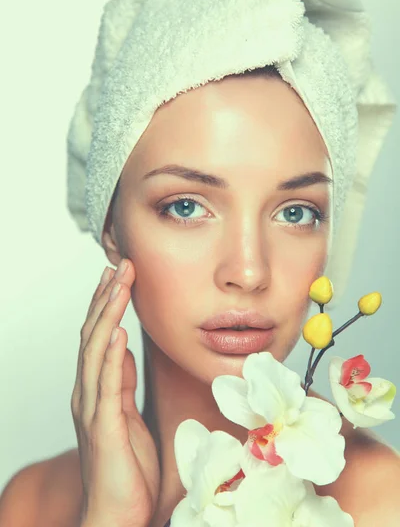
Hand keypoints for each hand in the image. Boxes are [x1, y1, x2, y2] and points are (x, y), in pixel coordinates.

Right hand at [70, 259, 159, 526]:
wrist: (119, 514)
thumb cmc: (127, 469)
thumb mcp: (127, 415)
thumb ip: (120, 382)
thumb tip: (121, 350)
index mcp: (95, 390)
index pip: (98, 337)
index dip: (106, 305)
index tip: (117, 276)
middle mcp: (88, 393)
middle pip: (94, 335)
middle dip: (107, 298)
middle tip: (120, 265)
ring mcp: (93, 409)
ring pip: (96, 351)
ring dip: (108, 314)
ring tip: (120, 283)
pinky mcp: (104, 427)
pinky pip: (106, 385)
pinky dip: (110, 356)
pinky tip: (117, 332)